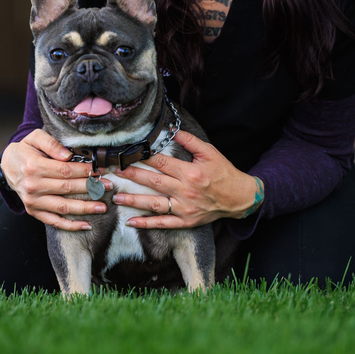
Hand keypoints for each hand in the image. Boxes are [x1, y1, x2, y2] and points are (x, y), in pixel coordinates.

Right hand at [0, 129, 112, 230]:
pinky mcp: (33, 211)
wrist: (6, 166)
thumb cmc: (25, 150)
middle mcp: (32, 186)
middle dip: (90, 188)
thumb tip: (68, 155)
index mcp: (34, 167)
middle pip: (67, 189)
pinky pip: (53, 221)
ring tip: (103, 207)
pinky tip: (86, 225)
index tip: (99, 170)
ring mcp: (32, 202)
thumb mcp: (34, 138)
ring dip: (85, 208)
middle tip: (108, 186)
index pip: (65, 171)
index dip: (84, 171)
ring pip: (63, 207)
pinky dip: (70, 226)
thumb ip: (51, 143)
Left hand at [111, 130, 263, 228]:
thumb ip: (190, 141)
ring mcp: (184, 208)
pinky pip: (163, 223)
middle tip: (115, 172)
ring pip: (154, 204)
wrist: (239, 198)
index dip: (144, 157)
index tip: (129, 153)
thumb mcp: (209, 152)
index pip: (162, 163)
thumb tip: (171, 129)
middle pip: (154, 182)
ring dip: (134, 201)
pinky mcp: (186, 221)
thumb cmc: (223, 173)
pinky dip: (147, 224)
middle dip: (133, 176)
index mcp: (190, 172)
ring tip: (116, 197)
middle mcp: (185, 191)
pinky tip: (131, 221)